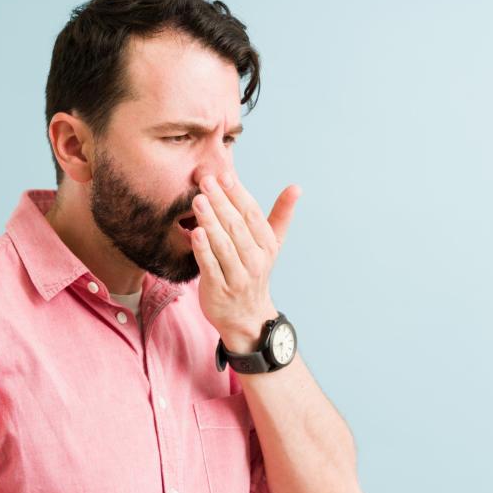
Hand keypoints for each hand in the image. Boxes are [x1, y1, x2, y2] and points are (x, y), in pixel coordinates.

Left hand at [190, 172, 300, 353]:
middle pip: (237, 227)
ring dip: (211, 221)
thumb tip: (297, 187)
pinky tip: (195, 232)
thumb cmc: (254, 271)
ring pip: (224, 245)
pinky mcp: (219, 290)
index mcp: (267, 246)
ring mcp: (238, 277)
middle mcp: (255, 261)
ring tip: (198, 200)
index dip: (239, 194)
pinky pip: (211, 266)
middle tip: (206, 181)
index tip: (225, 175)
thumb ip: (280, 215)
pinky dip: (203, 249)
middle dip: (221, 202)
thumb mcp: (270, 245)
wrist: (246, 317)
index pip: (252, 215)